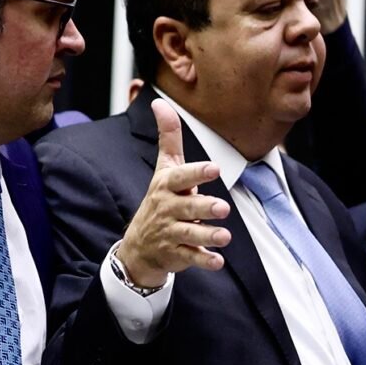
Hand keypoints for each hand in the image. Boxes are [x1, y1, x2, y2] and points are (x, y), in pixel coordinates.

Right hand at [115, 100, 232, 286]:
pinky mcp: (176, 254)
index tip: (214, 168)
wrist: (140, 245)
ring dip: (207, 235)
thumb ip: (169, 138)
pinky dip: (204, 261)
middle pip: (187, 207)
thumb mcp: (164, 169)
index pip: (180, 177)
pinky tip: (218, 261)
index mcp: (167, 186)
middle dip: (204, 207)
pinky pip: (191, 258)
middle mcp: (168, 209)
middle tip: (223, 207)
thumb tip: (160, 103)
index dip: (196, 173)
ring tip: (225, 237)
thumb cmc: (161, 199)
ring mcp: (171, 233)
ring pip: (190, 234)